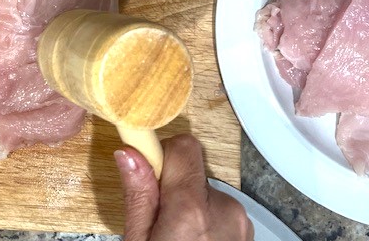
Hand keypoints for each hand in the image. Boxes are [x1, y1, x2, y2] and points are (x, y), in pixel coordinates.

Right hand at [115, 134, 253, 240]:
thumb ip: (138, 197)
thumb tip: (129, 153)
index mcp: (192, 209)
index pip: (183, 146)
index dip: (162, 154)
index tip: (147, 167)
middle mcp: (224, 209)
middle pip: (191, 172)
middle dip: (172, 187)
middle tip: (158, 219)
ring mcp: (241, 222)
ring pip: (205, 193)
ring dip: (191, 208)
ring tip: (178, 237)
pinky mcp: (248, 232)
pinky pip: (221, 211)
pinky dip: (207, 222)